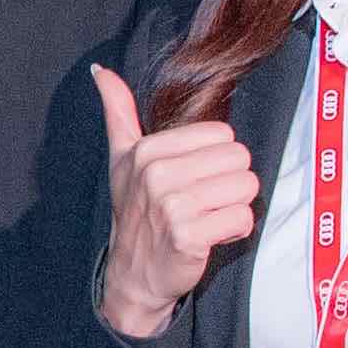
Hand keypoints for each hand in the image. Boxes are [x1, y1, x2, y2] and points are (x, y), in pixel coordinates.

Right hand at [91, 64, 263, 337]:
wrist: (133, 276)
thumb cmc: (135, 214)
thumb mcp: (122, 160)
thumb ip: (117, 111)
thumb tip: (100, 71)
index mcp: (147, 150)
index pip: (223, 135)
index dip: (216, 161)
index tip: (192, 181)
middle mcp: (157, 175)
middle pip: (240, 159)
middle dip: (229, 183)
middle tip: (203, 203)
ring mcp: (172, 207)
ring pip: (246, 188)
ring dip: (234, 207)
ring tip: (208, 218)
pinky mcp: (189, 237)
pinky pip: (242, 219)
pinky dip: (235, 231)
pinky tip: (212, 237)